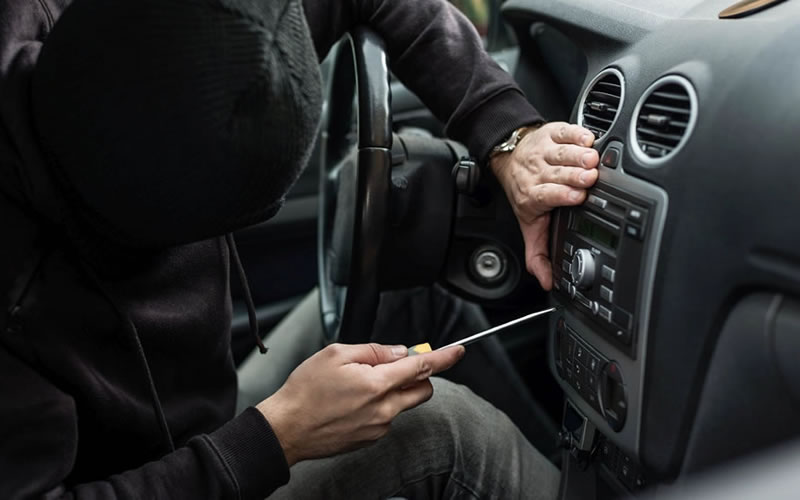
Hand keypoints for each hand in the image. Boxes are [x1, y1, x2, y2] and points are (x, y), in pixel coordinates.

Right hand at [256, 343, 464, 465]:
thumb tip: (398, 352)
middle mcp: (384, 409)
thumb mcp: (335, 354)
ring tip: (360, 385)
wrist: (287, 428)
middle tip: (394, 366)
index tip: (458, 351)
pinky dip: (380, 405)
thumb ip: (373, 350)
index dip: (445, 357)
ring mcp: (379, 427)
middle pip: (423, 390)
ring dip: (395, 390)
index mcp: (377, 384)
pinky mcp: (371, 439)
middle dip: (418, 375)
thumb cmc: (305, 391)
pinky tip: (353, 402)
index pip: (422, 367)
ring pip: (404, 403)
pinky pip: (388, 417)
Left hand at [490, 123, 599, 289]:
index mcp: (532, 196)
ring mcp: (544, 151)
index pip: (545, 195)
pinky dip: (576, 132)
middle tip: (589, 176)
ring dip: (577, 154)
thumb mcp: (530, 225)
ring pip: (561, 152)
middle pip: (557, 173)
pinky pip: (564, 131)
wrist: (510, 159)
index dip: (561, 195)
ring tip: (592, 158)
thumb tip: (547, 281)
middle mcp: (537, 172)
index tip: (577, 197)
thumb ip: (539, 253)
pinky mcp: (551, 133)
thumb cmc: (526, 192)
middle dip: (573, 174)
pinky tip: (588, 138)